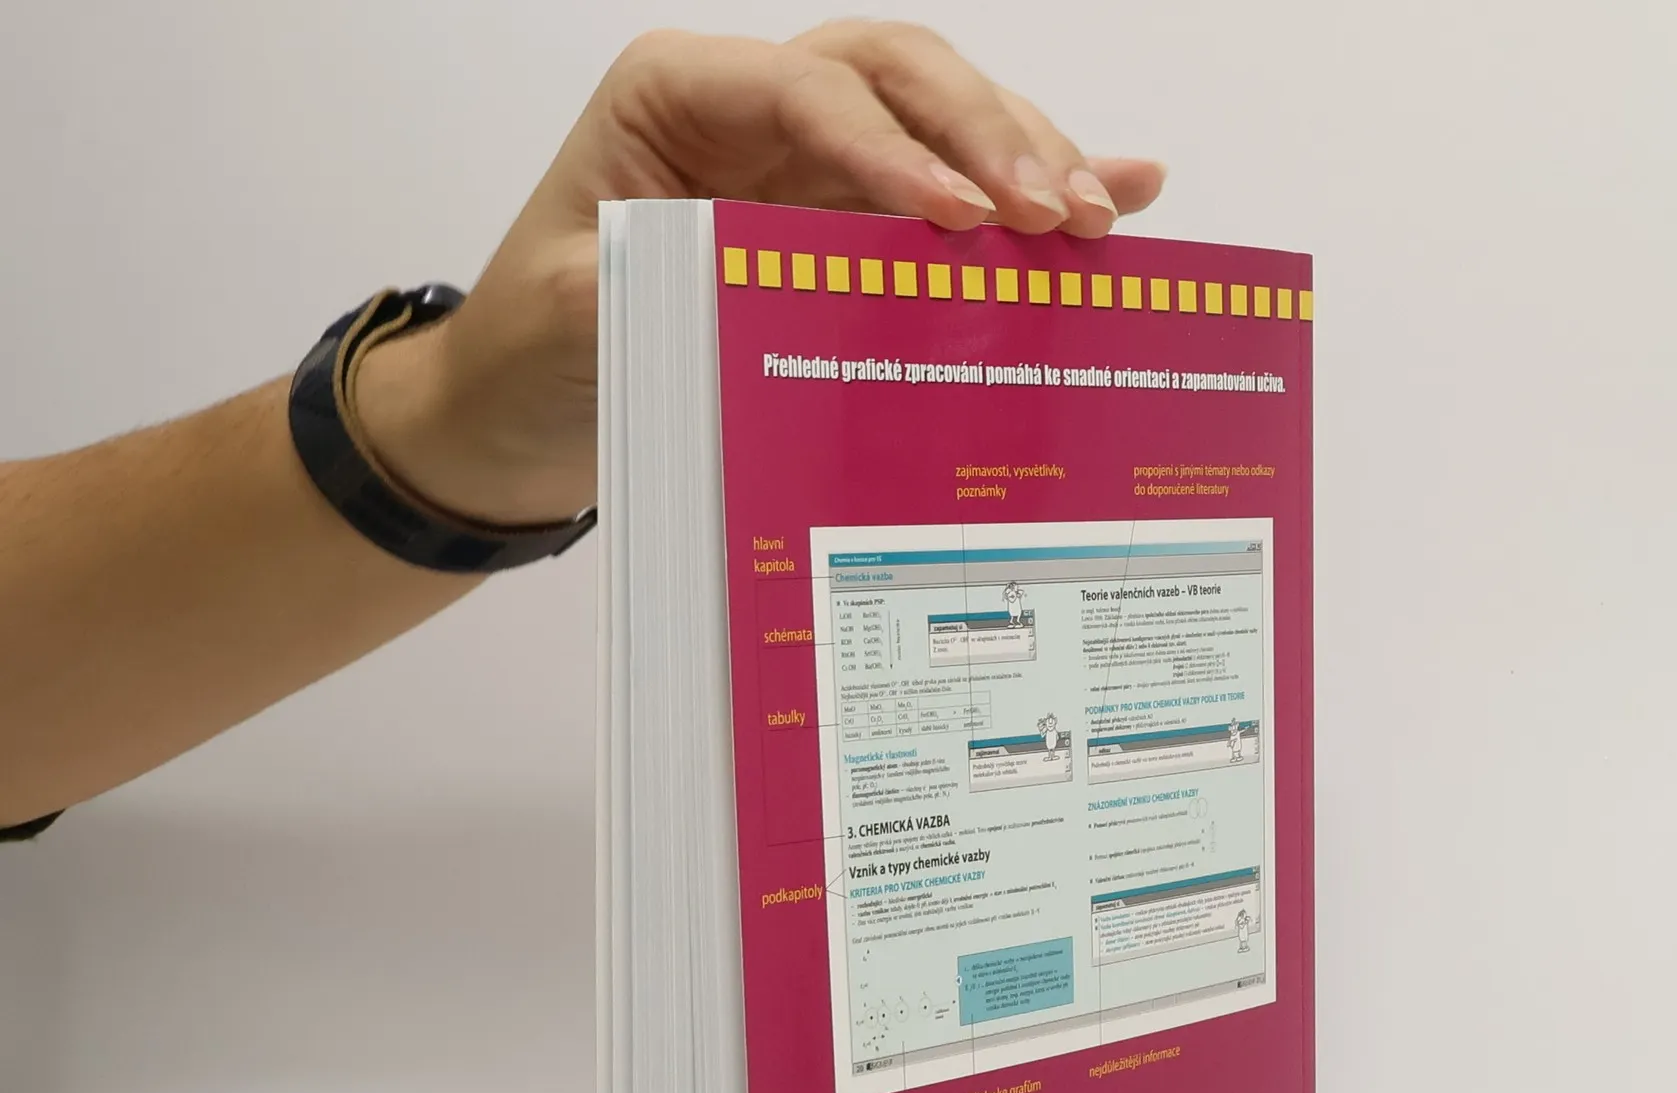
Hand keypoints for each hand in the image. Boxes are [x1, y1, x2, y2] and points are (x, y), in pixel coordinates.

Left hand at [354, 22, 1165, 528]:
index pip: (812, 90)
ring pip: (945, 120)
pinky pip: (955, 192)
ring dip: (1030, 157)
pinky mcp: (854, 223)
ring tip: (1101, 217)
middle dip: (988, 134)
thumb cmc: (532, 347)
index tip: (964, 218)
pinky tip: (1123, 196)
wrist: (526, 406)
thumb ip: (642, 282)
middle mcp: (760, 110)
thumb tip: (735, 274)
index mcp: (681, 97)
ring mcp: (816, 163)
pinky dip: (1034, 187)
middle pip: (902, 75)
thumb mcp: (565, 315)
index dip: (897, 145)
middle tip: (1057, 213)